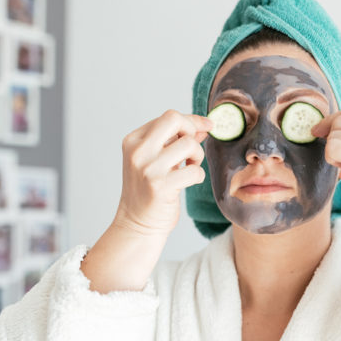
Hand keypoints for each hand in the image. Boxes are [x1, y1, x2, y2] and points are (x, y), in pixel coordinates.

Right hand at [114, 109, 213, 236]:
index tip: (206, 126)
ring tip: (190, 167)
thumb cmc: (149, 191)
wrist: (137, 224)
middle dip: (192, 130)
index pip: (169, 117)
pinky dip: (198, 176)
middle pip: (175, 120)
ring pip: (189, 144)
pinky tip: (188, 181)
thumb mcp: (157, 160)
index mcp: (134, 140)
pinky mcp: (160, 186)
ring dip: (197, 156)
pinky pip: (195, 171)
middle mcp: (138, 151)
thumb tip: (203, 125)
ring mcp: (148, 168)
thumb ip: (176, 140)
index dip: (191, 121)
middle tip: (192, 149)